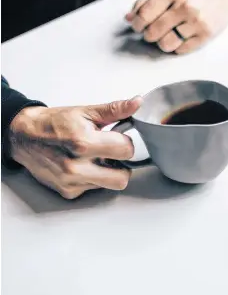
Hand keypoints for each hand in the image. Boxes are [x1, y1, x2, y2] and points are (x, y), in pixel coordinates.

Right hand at [8, 97, 142, 198]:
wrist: (24, 135)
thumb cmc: (54, 123)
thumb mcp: (86, 112)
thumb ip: (115, 110)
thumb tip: (136, 103)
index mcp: (84, 142)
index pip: (127, 151)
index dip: (126, 142)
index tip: (118, 138)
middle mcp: (76, 166)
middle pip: (122, 178)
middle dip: (122, 164)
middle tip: (112, 153)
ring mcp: (71, 182)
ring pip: (109, 185)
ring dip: (108, 172)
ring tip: (96, 158)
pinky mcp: (68, 191)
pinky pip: (93, 189)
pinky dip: (94, 178)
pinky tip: (84, 166)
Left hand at [125, 0, 227, 53]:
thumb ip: (147, 0)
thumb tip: (129, 17)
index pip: (144, 15)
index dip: (137, 24)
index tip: (138, 25)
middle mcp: (185, 7)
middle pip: (153, 32)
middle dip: (148, 34)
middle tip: (151, 31)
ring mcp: (197, 22)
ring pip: (167, 44)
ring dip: (161, 43)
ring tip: (165, 35)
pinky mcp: (207, 34)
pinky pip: (182, 50)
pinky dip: (177, 47)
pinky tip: (180, 37)